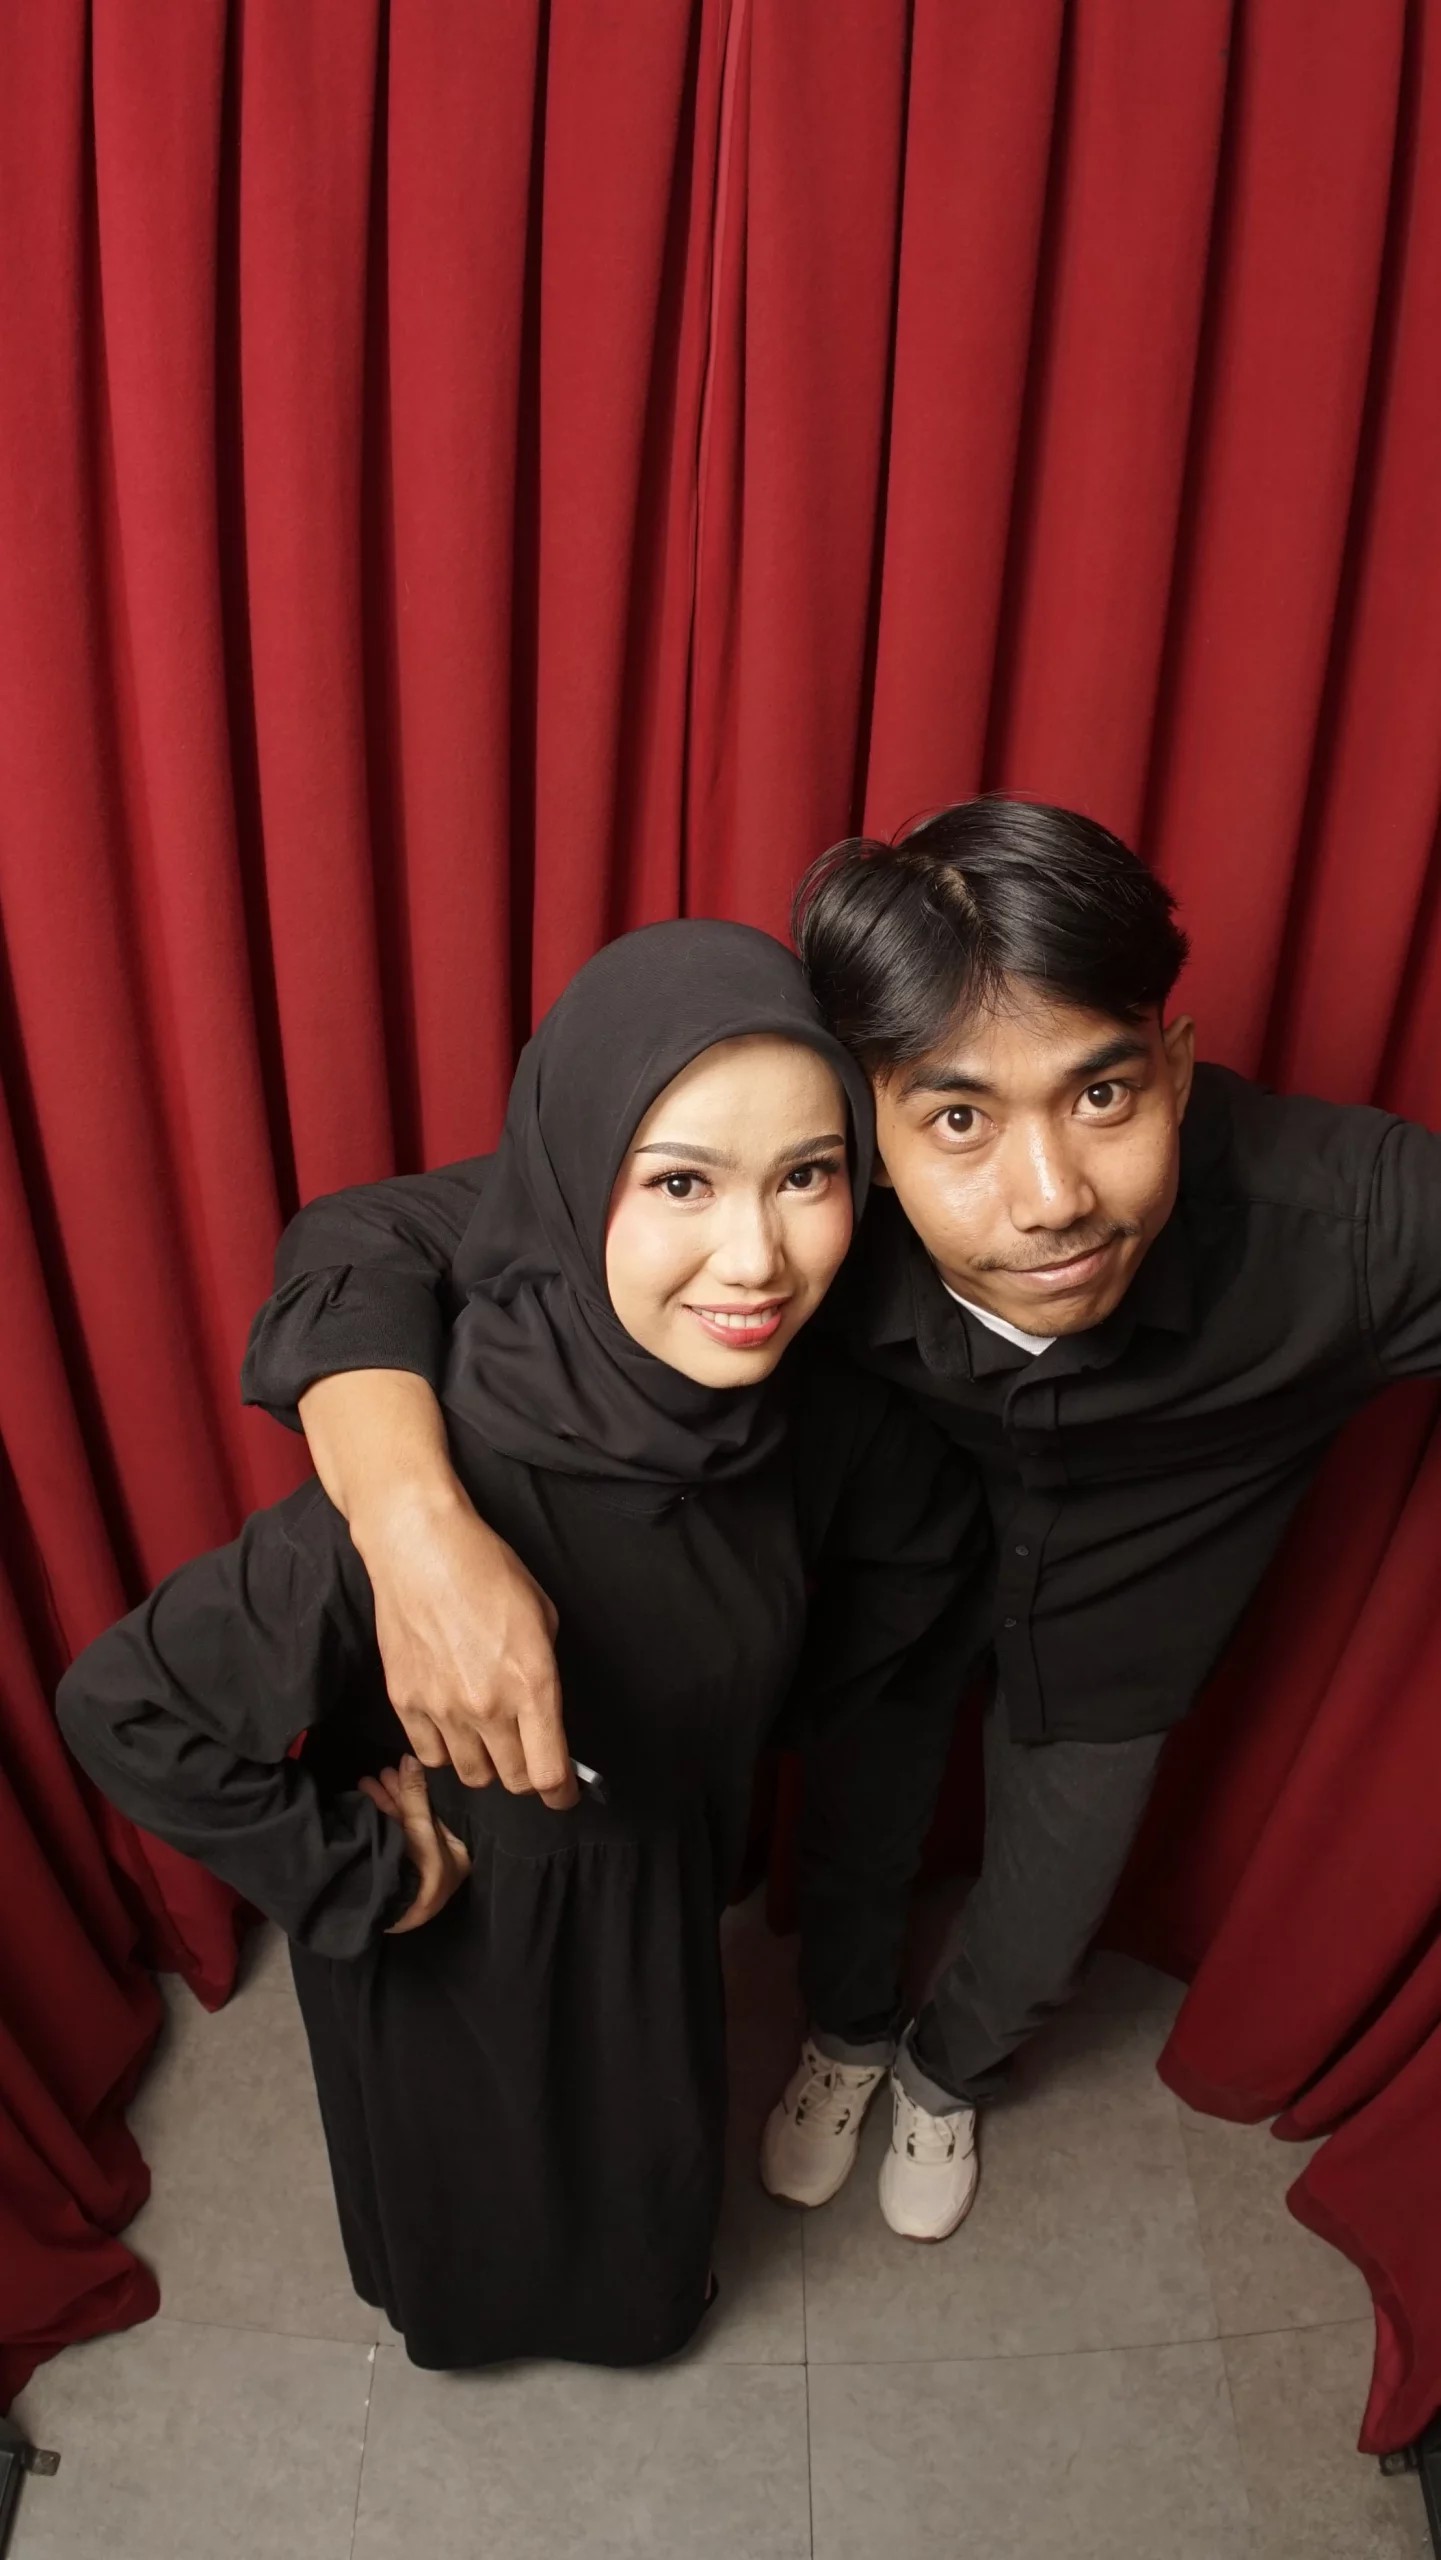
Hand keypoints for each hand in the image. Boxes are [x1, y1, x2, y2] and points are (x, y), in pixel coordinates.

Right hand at [355, 1481, 577, 1805]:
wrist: (420, 1548)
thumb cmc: (487, 1571)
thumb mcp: (542, 1617)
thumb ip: (546, 1674)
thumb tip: (546, 1712)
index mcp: (533, 1684)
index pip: (549, 1772)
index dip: (561, 1793)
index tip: (563, 1793)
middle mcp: (489, 1706)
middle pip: (514, 1780)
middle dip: (528, 1777)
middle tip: (528, 1757)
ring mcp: (442, 1709)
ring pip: (472, 1776)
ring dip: (488, 1766)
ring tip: (489, 1740)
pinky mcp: (405, 1703)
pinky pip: (431, 1756)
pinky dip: (446, 1752)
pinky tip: (453, 1729)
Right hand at [361, 1757, 473, 1931]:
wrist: (391, 1913)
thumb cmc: (420, 1871)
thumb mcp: (420, 1828)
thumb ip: (416, 1795)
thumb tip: (411, 1758)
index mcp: (457, 1858)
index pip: (436, 1816)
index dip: (416, 1791)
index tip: (398, 1772)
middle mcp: (438, 1865)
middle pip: (415, 1821)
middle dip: (395, 1795)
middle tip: (379, 1774)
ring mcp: (415, 1872)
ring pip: (398, 1830)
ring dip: (382, 1805)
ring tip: (365, 1783)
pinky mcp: (394, 1876)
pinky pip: (387, 1841)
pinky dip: (376, 1822)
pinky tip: (363, 1804)